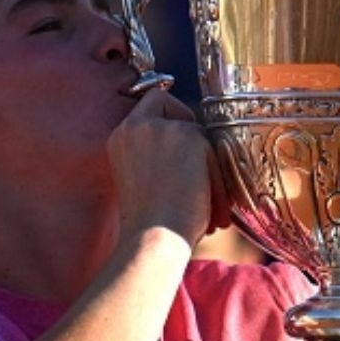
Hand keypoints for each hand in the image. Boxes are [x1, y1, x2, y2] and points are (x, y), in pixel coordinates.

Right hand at [107, 89, 230, 243]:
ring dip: (209, 171)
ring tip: (208, 209)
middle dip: (194, 141)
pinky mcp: (188, 135)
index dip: (171, 112)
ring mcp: (161, 128)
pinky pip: (215, 151)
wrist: (152, 239)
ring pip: (200, 135)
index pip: (152, 101)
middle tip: (201, 179)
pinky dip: (218, 182)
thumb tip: (196, 149)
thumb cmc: (150, 226)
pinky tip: (212, 209)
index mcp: (120, 137)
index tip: (184, 133)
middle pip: (177, 108)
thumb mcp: (145, 181)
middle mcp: (135, 126)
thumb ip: (160, 155)